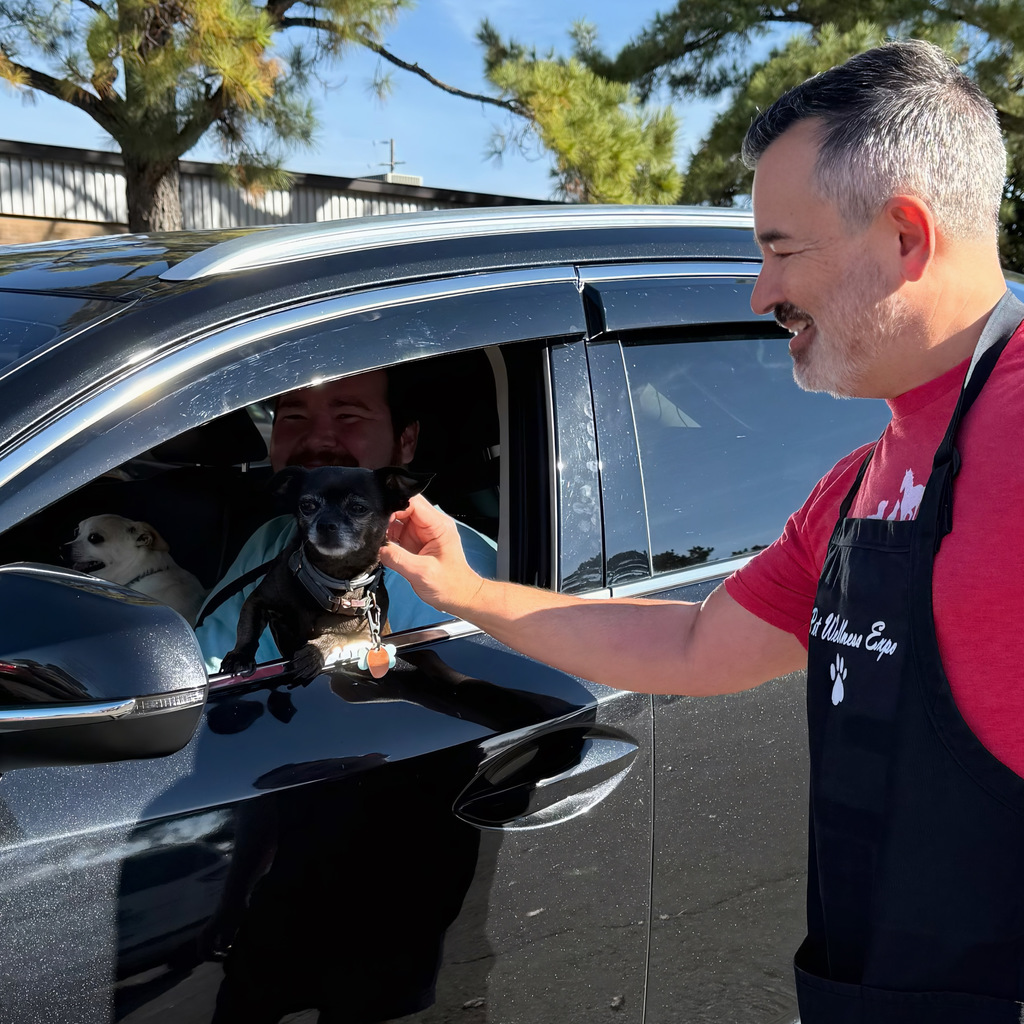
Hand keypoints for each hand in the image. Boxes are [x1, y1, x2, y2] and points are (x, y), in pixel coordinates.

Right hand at [379, 495, 484, 614]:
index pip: (413, 502)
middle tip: (374, 529)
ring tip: (376, 538)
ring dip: (385, 527)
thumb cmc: (449, 585)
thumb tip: (379, 549)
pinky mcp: (414, 542)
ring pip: (398, 518)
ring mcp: (421, 533)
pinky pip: (397, 532)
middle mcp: (430, 525)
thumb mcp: (422, 572)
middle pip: (403, 507)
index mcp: (438, 525)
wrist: (459, 597)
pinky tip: (380, 545)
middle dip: (387, 515)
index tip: (380, 517)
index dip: (394, 505)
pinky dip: (387, 537)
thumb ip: (398, 558)